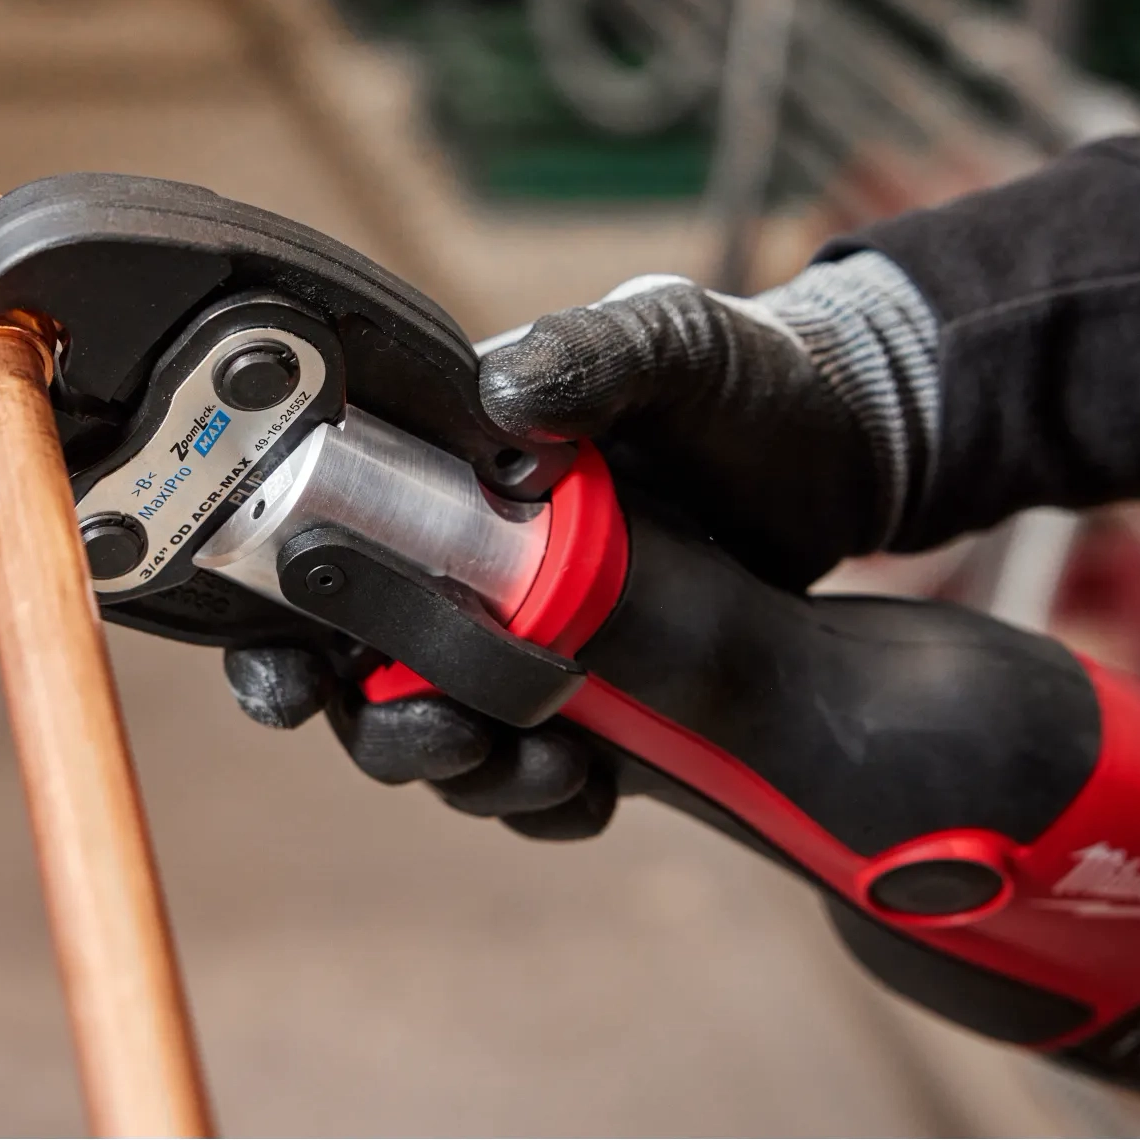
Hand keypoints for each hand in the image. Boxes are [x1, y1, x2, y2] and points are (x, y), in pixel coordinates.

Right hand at [223, 254, 935, 837]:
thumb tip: (501, 401)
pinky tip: (591, 791)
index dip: (284, 625)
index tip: (291, 676)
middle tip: (447, 736)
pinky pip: (540, 768)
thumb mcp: (676, 342)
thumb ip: (591, 355)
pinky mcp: (597, 697)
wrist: (855, 453)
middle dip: (381, 726)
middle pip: (365, 672)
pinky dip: (550, 797)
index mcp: (450, 473)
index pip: (325, 552)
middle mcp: (468, 564)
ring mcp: (530, 637)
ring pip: (446, 733)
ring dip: (471, 771)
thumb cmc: (750, 378)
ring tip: (545, 767)